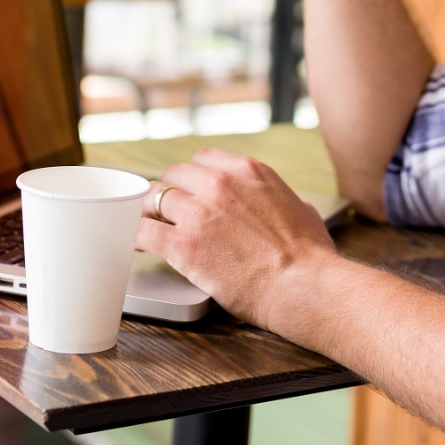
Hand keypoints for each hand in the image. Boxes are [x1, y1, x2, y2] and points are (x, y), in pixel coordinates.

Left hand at [135, 149, 338, 329]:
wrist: (301, 285)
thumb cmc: (309, 256)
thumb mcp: (303, 210)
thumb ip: (285, 201)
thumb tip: (292, 206)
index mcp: (248, 171)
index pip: (202, 159)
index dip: (193, 176)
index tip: (189, 188)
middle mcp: (219, 185)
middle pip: (174, 176)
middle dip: (170, 192)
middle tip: (166, 210)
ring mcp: (198, 213)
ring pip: (154, 199)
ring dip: (150, 213)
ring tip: (147, 226)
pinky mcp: (182, 245)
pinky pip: (143, 230)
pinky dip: (136, 236)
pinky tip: (135, 244)